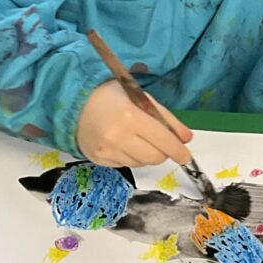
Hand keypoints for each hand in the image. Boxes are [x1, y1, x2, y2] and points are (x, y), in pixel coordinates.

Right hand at [77, 80, 192, 167]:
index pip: (163, 141)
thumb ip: (166, 118)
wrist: (76, 104)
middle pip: (155, 157)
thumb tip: (186, 138)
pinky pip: (126, 165)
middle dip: (163, 152)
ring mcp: (107, 151)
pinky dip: (132, 156)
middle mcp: (118, 137)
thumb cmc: (112, 97)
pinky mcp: (99, 160)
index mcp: (131, 117)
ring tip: (137, 137)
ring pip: (141, 163)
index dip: (178, 151)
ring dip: (146, 154)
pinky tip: (124, 142)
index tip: (185, 156)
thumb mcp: (142, 99)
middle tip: (161, 142)